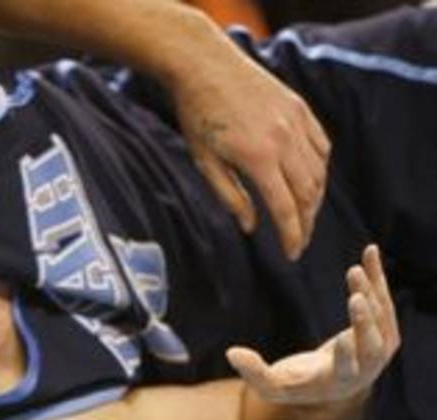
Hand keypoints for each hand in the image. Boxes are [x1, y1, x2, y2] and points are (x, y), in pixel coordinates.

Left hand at [174, 48, 330, 259]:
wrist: (206, 66)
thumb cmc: (198, 116)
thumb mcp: (205, 162)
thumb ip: (231, 197)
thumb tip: (251, 228)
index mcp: (258, 158)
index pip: (285, 209)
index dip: (291, 236)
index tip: (292, 255)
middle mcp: (284, 141)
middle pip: (308, 195)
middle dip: (306, 225)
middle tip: (299, 243)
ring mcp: (297, 122)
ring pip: (319, 173)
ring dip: (314, 201)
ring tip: (304, 218)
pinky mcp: (301, 109)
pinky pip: (321, 147)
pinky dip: (320, 170)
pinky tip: (311, 184)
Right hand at [226, 245, 399, 404]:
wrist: (328, 382)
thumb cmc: (295, 383)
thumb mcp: (270, 385)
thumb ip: (252, 372)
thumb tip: (232, 352)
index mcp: (339, 382)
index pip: (348, 371)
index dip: (347, 356)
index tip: (343, 339)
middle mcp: (367, 368)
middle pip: (373, 346)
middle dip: (365, 322)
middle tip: (356, 297)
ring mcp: (380, 349)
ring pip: (382, 320)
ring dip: (371, 294)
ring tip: (355, 270)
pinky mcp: (383, 328)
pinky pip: (383, 301)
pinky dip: (378, 277)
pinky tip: (370, 251)